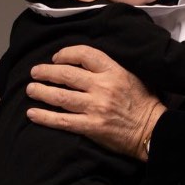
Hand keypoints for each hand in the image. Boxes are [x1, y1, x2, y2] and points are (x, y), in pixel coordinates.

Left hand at [26, 45, 165, 159]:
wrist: (153, 130)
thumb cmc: (144, 103)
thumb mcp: (131, 76)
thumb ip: (109, 68)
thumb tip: (83, 63)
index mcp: (114, 71)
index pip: (84, 54)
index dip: (65, 54)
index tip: (56, 58)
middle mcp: (103, 87)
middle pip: (66, 75)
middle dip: (46, 72)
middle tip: (35, 72)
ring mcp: (96, 107)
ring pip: (61, 97)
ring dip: (42, 92)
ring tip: (31, 89)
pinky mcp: (92, 127)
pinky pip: (63, 121)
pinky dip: (45, 116)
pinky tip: (32, 113)